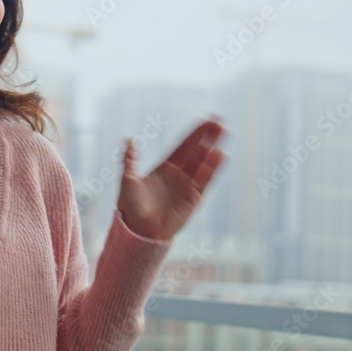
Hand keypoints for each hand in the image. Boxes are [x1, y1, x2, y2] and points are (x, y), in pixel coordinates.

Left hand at [116, 117, 226, 240]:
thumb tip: (129, 140)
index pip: (183, 147)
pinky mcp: (194, 198)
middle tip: (219, 120)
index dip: (194, 134)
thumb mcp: (128, 179)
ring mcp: (187, 186)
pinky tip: (220, 154)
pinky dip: (212, 167)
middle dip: (207, 136)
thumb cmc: (130, 207)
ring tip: (223, 132)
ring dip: (213, 148)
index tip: (206, 120)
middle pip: (196, 152)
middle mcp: (178, 176)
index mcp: (163, 169)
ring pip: (203, 163)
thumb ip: (129, 159)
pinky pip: (205, 180)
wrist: (137, 229)